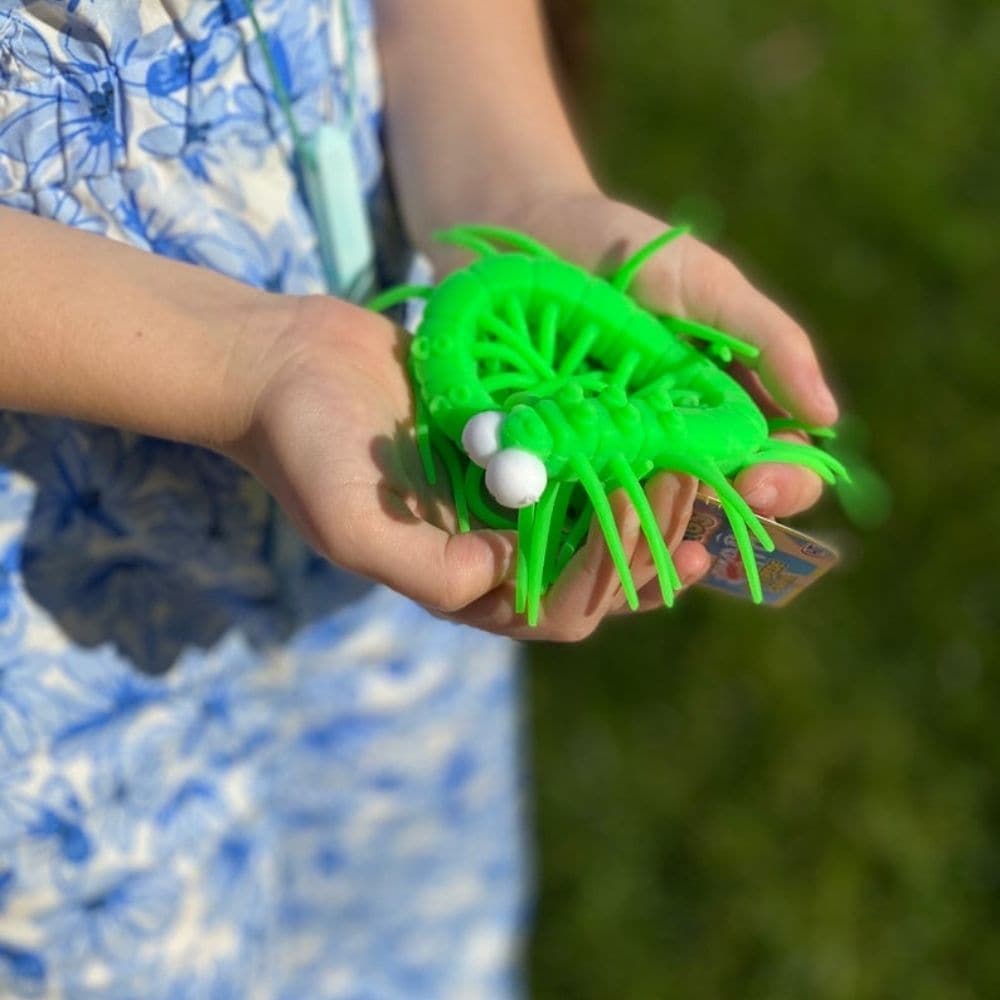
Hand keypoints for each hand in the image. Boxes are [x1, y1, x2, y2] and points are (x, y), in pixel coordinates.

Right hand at [230, 296, 707, 640]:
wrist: (284, 362)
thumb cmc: (307, 445)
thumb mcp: (352, 523)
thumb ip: (426, 571)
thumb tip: (504, 578)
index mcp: (458, 582)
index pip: (555, 607)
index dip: (610, 575)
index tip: (641, 507)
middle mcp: (488, 547)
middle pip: (590, 570)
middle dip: (644, 538)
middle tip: (686, 485)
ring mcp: (500, 495)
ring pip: (593, 515)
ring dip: (642, 497)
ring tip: (689, 462)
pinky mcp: (506, 443)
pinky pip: (573, 456)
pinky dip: (612, 447)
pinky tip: (650, 420)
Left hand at [482, 188, 840, 608]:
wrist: (520, 235)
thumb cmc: (621, 251)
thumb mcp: (702, 285)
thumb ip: (767, 341)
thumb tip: (827, 416)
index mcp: (722, 410)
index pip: (773, 466)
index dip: (781, 483)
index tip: (760, 480)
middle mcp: (671, 447)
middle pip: (714, 507)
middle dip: (719, 516)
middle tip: (704, 502)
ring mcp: (608, 462)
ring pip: (644, 524)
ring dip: (651, 532)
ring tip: (639, 515)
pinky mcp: (547, 467)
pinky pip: (570, 514)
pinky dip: (580, 528)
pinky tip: (581, 525)